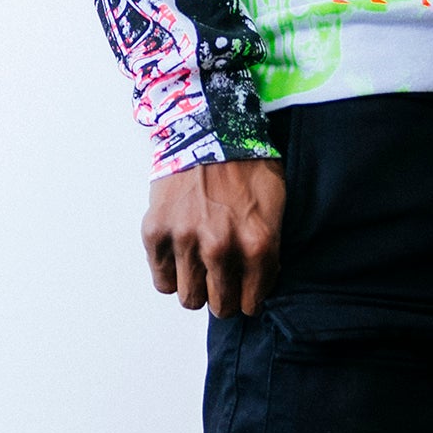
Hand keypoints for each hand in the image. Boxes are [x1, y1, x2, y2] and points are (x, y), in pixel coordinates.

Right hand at [143, 159, 285, 318]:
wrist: (209, 127)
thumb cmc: (246, 163)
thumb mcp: (276, 203)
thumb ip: (269, 247)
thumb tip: (259, 279)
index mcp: (257, 243)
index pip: (252, 302)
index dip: (249, 296)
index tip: (245, 287)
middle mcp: (221, 247)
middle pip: (220, 305)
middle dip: (223, 297)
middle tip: (221, 280)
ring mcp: (186, 239)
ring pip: (189, 297)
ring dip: (195, 286)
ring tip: (199, 266)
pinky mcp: (157, 230)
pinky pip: (162, 278)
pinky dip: (170, 272)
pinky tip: (180, 254)